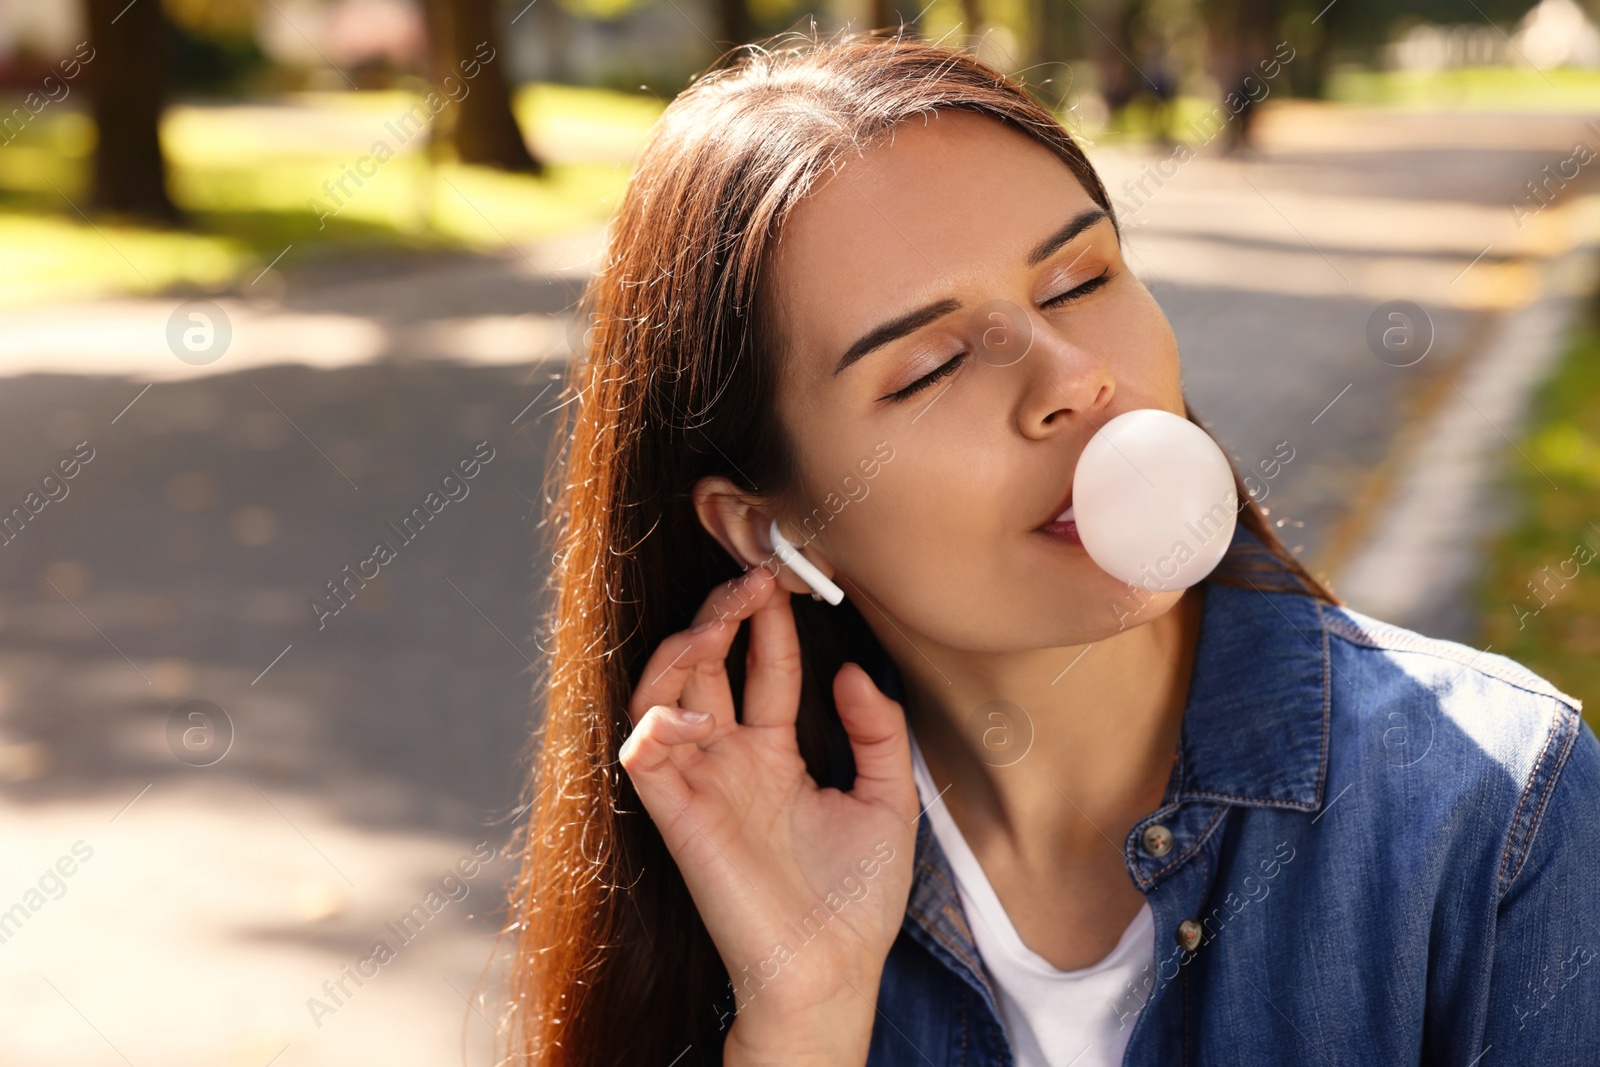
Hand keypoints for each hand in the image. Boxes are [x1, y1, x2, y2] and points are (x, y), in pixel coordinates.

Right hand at [619, 565, 918, 1063]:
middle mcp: (732, 762)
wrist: (830, 973)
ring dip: (682, 652)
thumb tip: (850, 669)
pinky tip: (692, 711)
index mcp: (776, 756)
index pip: (764, 671)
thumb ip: (878, 732)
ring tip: (717, 623)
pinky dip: (655, 723)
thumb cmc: (857, 901)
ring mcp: (702, 785)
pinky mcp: (679, 817)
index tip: (785, 580)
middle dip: (720, 617)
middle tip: (750, 582)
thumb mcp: (889, 800)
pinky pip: (645, 756)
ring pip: (662, 696)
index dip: (770, 625)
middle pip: (705, 669)